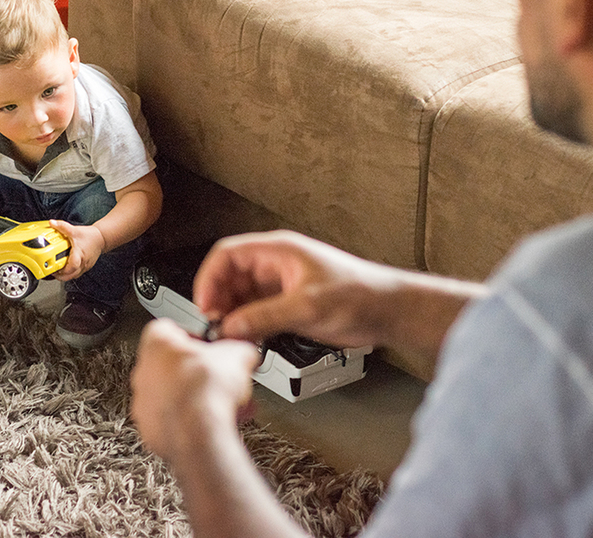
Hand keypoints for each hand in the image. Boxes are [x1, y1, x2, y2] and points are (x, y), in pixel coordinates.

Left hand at [50, 220, 105, 278]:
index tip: (55, 267)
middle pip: (70, 276)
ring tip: (57, 270)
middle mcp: (83, 262)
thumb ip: (62, 226)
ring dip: (65, 275)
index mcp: (79, 254)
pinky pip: (76, 274)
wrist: (102, 238)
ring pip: (73, 276)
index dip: (63, 269)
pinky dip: (70, 273)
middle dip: (60, 276)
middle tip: (53, 271)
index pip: (72, 265)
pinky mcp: (85, 267)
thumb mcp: (74, 230)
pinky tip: (65, 268)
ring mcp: (85, 266)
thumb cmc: (90, 236)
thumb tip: (52, 223)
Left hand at [131, 318, 259, 462]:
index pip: (170, 329)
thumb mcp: (239, 354)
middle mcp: (144, 372)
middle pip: (175, 365)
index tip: (210, 346)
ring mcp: (145, 403)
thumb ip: (240, 348)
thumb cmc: (206, 391)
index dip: (195, 336)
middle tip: (222, 378)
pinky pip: (174, 420)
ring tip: (227, 404)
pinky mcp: (151, 429)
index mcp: (157, 344)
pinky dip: (192, 420)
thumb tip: (245, 352)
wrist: (199, 432)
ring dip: (200, 398)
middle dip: (202, 372)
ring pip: (176, 395)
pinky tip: (216, 421)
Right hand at [192, 230, 391, 347]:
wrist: (387, 311)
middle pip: (230, 278)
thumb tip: (232, 326)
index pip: (228, 254)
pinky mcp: (288, 306)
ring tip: (231, 338)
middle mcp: (275, 266)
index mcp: (278, 251)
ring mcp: (281, 287)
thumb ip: (266, 317)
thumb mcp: (307, 306)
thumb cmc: (359, 293)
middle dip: (219, 301)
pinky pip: (257, 314)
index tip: (205, 304)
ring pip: (241, 298)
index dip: (210, 278)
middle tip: (216, 327)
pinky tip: (248, 341)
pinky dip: (248, 327)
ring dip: (233, 317)